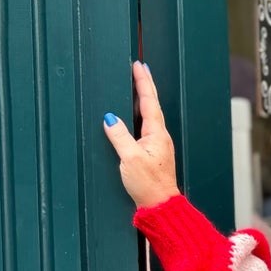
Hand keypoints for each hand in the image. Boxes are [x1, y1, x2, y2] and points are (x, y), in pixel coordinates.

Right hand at [103, 60, 179, 208]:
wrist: (160, 205)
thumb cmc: (148, 184)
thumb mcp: (130, 158)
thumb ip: (119, 136)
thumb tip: (110, 118)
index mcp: (156, 133)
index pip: (148, 101)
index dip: (143, 82)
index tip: (138, 66)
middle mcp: (159, 136)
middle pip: (151, 104)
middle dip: (145, 85)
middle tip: (140, 67)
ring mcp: (158, 144)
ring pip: (150, 114)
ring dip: (144, 98)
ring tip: (138, 84)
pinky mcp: (153, 153)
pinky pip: (147, 126)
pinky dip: (141, 114)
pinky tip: (136, 115)